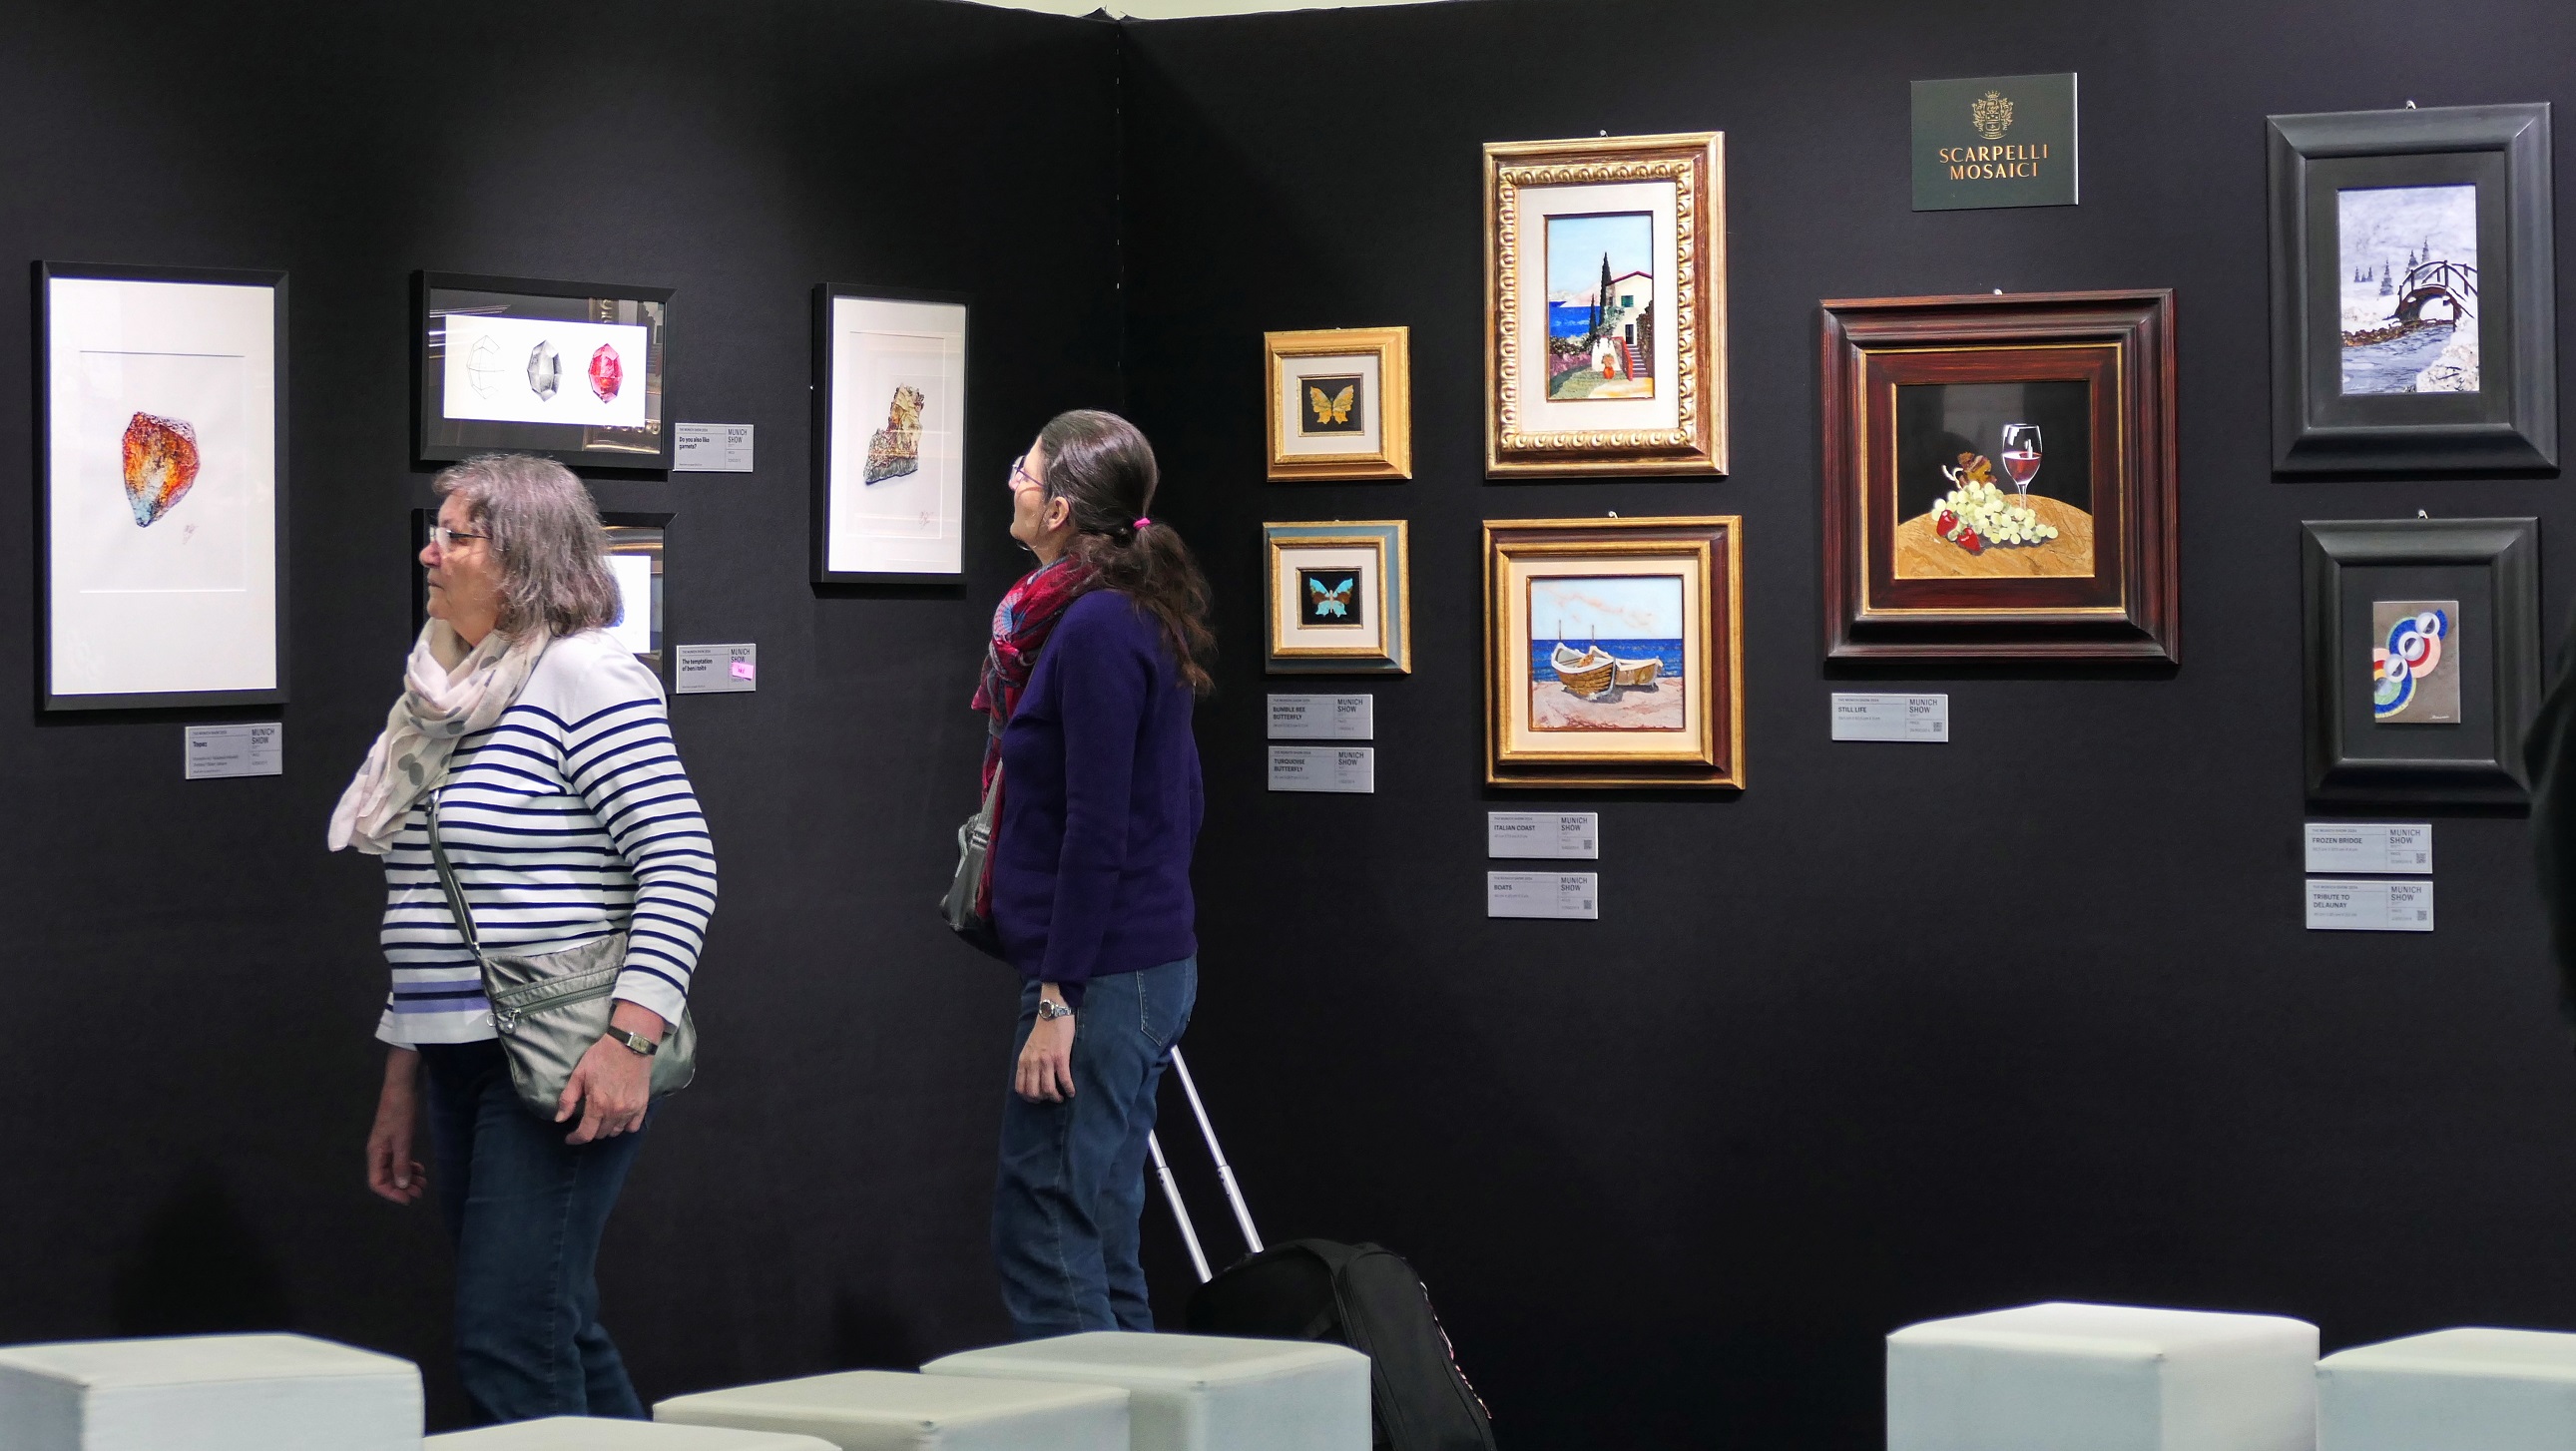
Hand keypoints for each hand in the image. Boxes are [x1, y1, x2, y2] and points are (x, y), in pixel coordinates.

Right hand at [366, 1048, 426, 1204]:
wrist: (401, 1087)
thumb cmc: (400, 1112)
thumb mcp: (403, 1140)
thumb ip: (401, 1163)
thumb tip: (402, 1185)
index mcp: (375, 1153)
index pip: (377, 1182)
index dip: (391, 1193)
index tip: (408, 1199)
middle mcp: (378, 1152)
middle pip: (386, 1178)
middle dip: (402, 1187)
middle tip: (420, 1192)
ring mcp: (386, 1146)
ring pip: (394, 1169)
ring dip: (407, 1178)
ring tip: (423, 1182)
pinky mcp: (395, 1139)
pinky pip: (399, 1160)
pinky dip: (409, 1166)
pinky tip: (420, 1169)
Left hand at [557, 1001, 664, 1144]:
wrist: (630, 1044)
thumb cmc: (602, 1056)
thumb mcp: (579, 1074)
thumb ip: (568, 1098)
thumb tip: (559, 1119)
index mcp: (598, 1104)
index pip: (586, 1133)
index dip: (575, 1139)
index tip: (570, 1138)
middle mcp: (615, 1112)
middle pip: (601, 1134)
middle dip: (591, 1130)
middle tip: (587, 1120)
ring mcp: (631, 1110)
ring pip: (616, 1131)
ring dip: (606, 1128)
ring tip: (602, 1119)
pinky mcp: (642, 1105)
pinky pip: (633, 1126)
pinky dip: (624, 1126)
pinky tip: (619, 1118)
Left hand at [1016, 1000, 1076, 1103]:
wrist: (1053, 1013)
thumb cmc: (1043, 1030)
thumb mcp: (1029, 1047)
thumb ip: (1029, 1062)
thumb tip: (1032, 1078)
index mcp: (1024, 1060)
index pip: (1021, 1087)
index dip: (1029, 1098)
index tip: (1037, 1099)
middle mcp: (1032, 1062)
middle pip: (1033, 1092)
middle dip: (1043, 1099)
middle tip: (1050, 1098)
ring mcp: (1046, 1060)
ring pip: (1048, 1089)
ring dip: (1055, 1097)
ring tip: (1061, 1097)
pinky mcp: (1060, 1057)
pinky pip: (1064, 1079)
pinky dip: (1069, 1089)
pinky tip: (1072, 1092)